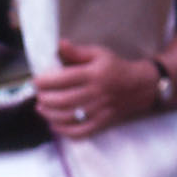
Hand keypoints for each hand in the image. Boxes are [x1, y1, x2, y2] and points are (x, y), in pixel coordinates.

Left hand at [33, 39, 155, 137]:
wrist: (139, 86)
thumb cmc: (115, 67)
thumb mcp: (98, 54)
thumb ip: (77, 52)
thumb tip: (59, 44)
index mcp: (93, 74)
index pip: (63, 79)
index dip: (44, 81)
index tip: (36, 81)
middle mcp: (95, 93)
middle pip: (62, 100)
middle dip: (45, 99)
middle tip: (38, 95)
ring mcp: (98, 110)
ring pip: (68, 117)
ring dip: (49, 115)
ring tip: (41, 109)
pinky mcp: (101, 122)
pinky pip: (80, 131)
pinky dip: (64, 130)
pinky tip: (54, 124)